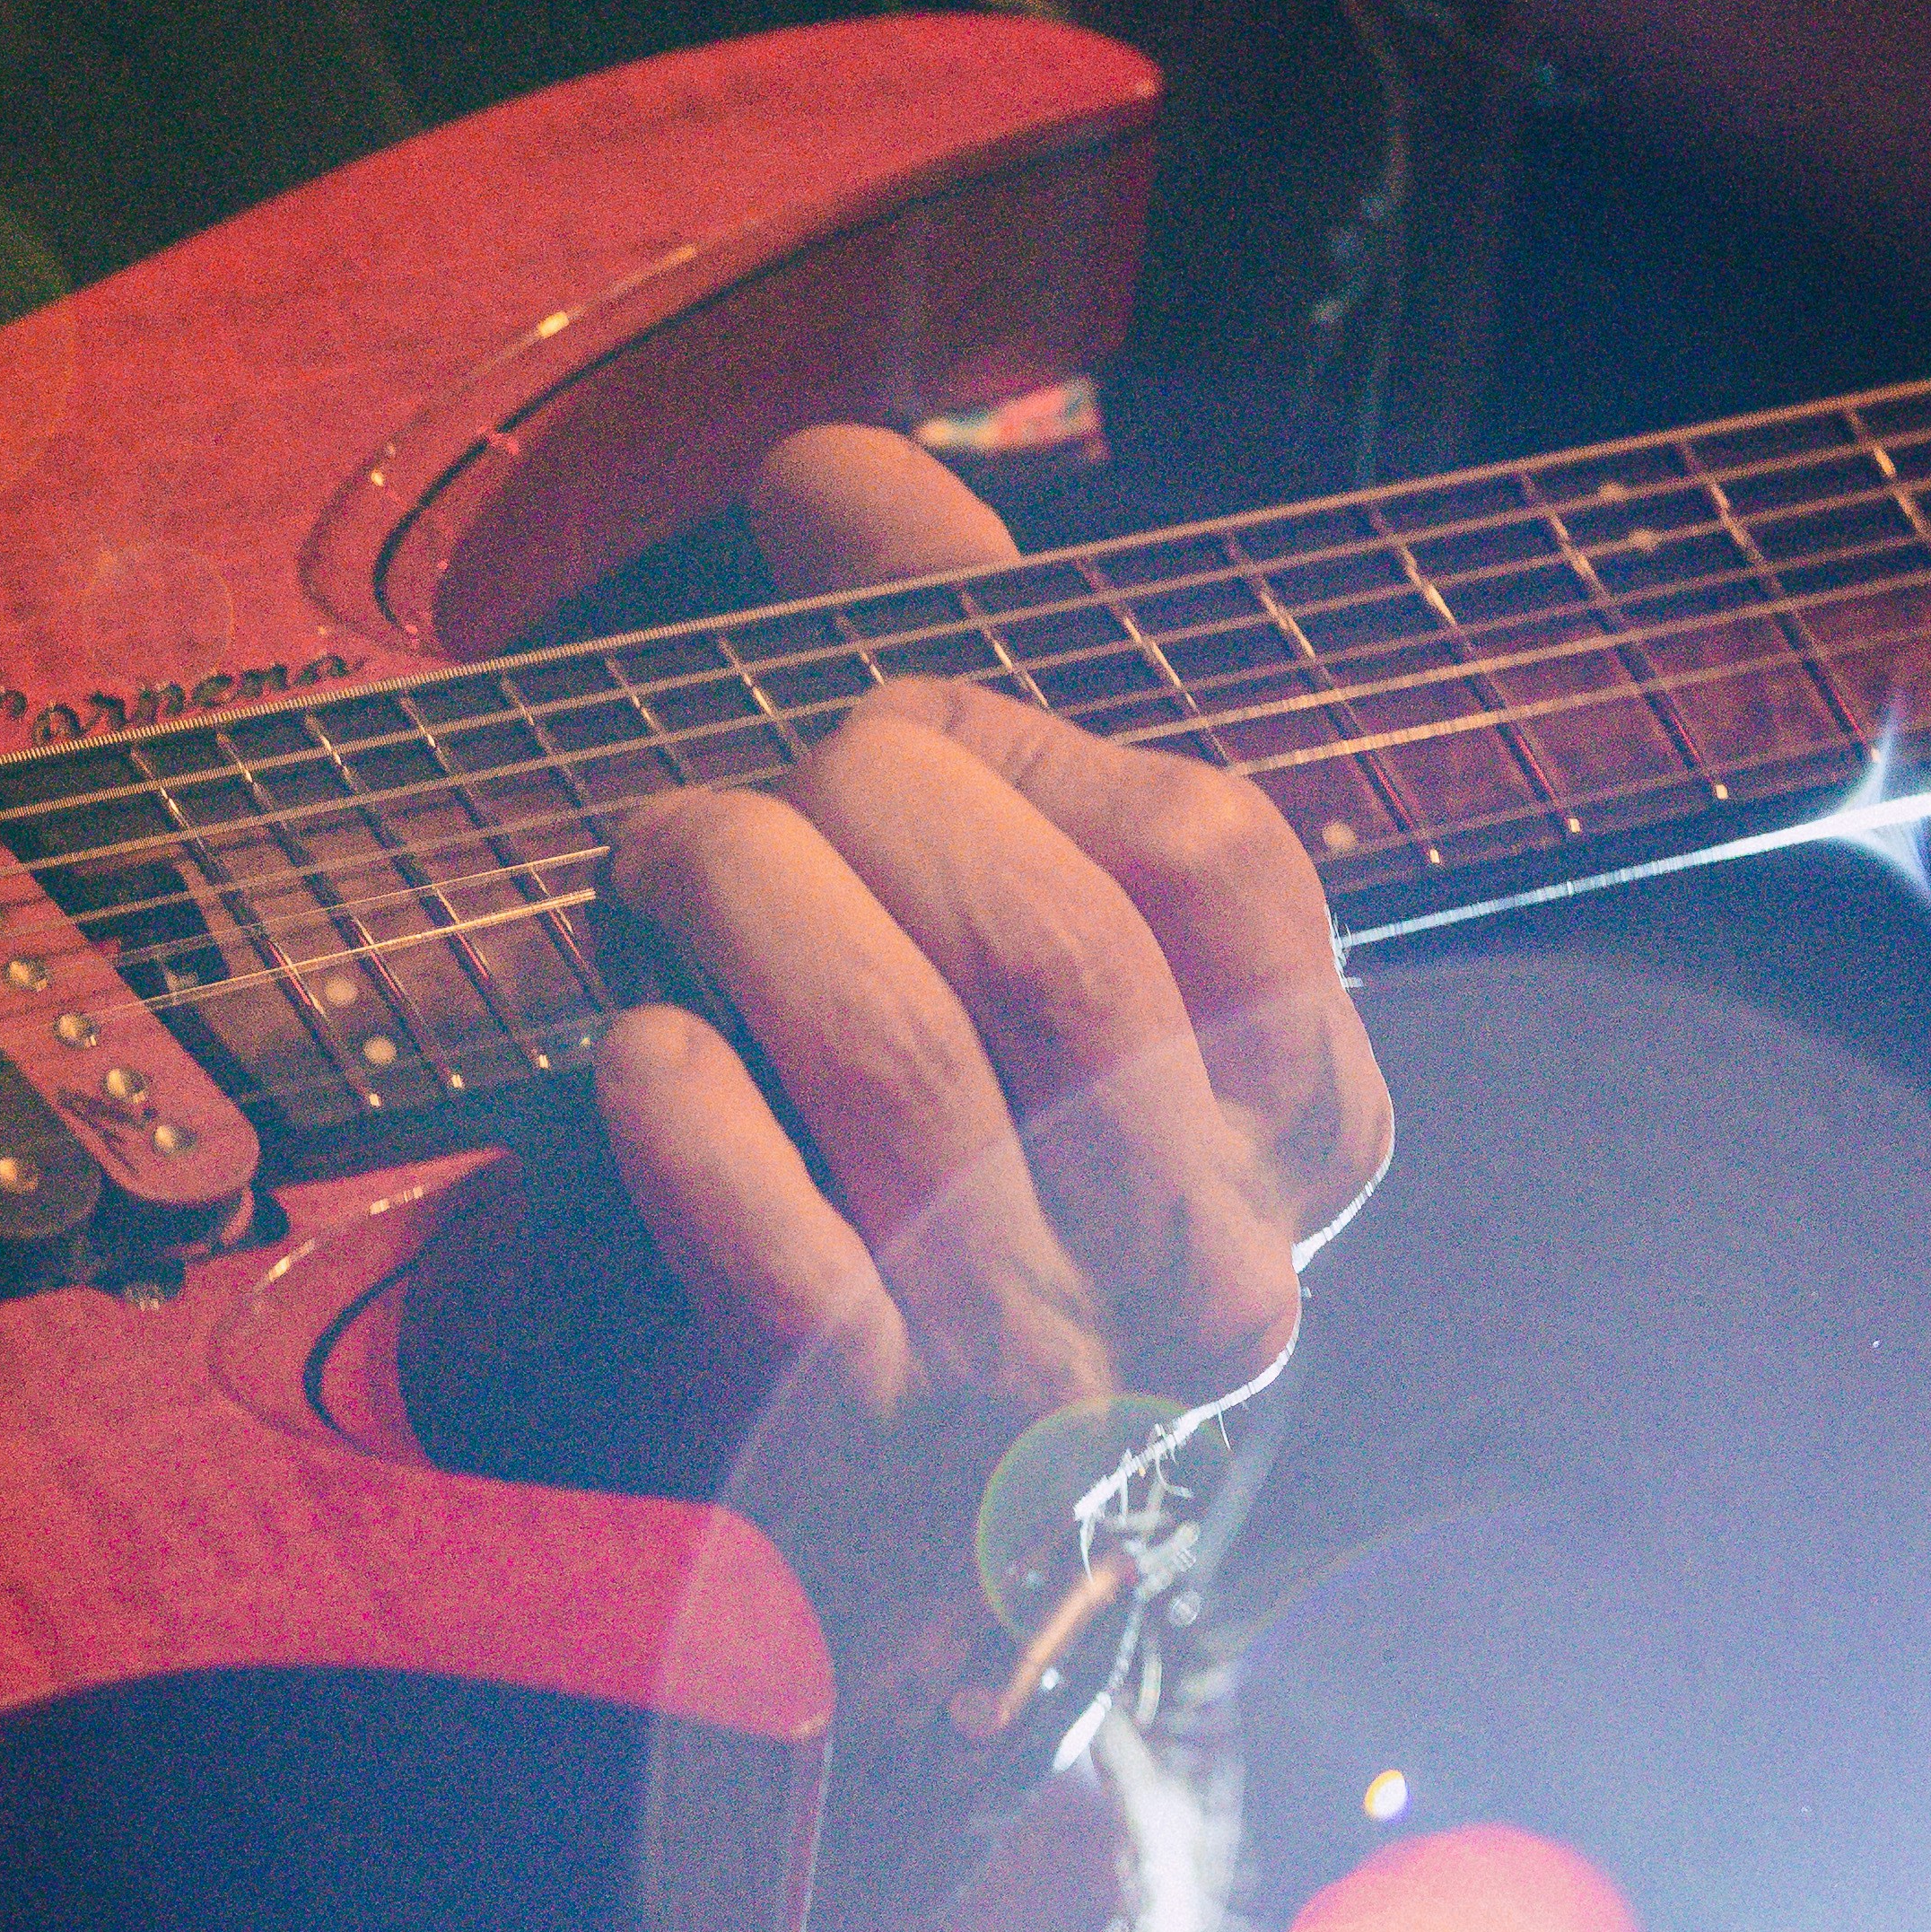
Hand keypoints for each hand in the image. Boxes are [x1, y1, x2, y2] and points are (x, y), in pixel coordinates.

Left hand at [591, 423, 1389, 1453]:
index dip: (1025, 756)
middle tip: (720, 806)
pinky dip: (682, 1121)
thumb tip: (838, 467)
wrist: (800, 1464)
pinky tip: (633, 1050)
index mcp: (1298, 1108)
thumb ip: (947, 658)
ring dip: (739, 910)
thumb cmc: (915, 1123)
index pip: (1215, 858)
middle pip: (1052, 952)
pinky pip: (778, 1257)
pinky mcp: (873, 1459)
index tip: (887, 740)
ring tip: (651, 872)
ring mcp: (1053, 1372)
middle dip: (851, 815)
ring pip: (906, 1070)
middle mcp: (1216, 1263)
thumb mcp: (980, 897)